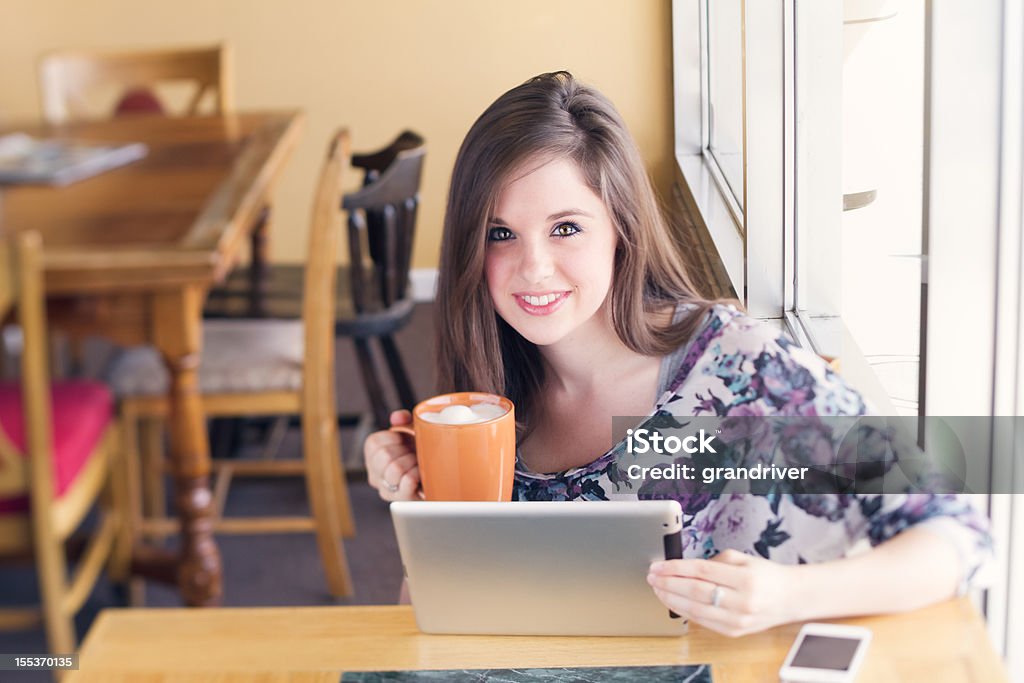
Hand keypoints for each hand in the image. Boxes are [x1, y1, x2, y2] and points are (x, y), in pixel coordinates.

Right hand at [364, 410, 421, 500]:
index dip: (395, 439)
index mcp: (372, 455)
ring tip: (418, 464)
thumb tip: (398, 417)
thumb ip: (403, 420)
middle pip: (383, 456)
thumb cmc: (421, 452)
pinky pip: (407, 481)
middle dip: (404, 451)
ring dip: (412, 463)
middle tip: (414, 453)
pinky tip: (421, 474)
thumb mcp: (411, 431)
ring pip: (395, 469)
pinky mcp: (401, 500)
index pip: (374, 443)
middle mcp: (374, 474)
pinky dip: (417, 474)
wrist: (439, 476)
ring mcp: (386, 489)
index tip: (405, 441)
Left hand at [647, 549, 799, 636]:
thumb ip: (713, 561)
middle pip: (694, 591)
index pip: (700, 571)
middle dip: (668, 583)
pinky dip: (684, 611)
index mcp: (745, 578)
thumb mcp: (742, 558)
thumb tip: (683, 567)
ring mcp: (738, 620)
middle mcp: (742, 601)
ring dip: (671, 599)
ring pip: (695, 609)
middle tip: (652, 576)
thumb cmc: (765, 575)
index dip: (674, 568)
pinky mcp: (733, 632)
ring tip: (658, 589)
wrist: (790, 598)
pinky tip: (673, 602)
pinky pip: (702, 622)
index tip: (658, 565)